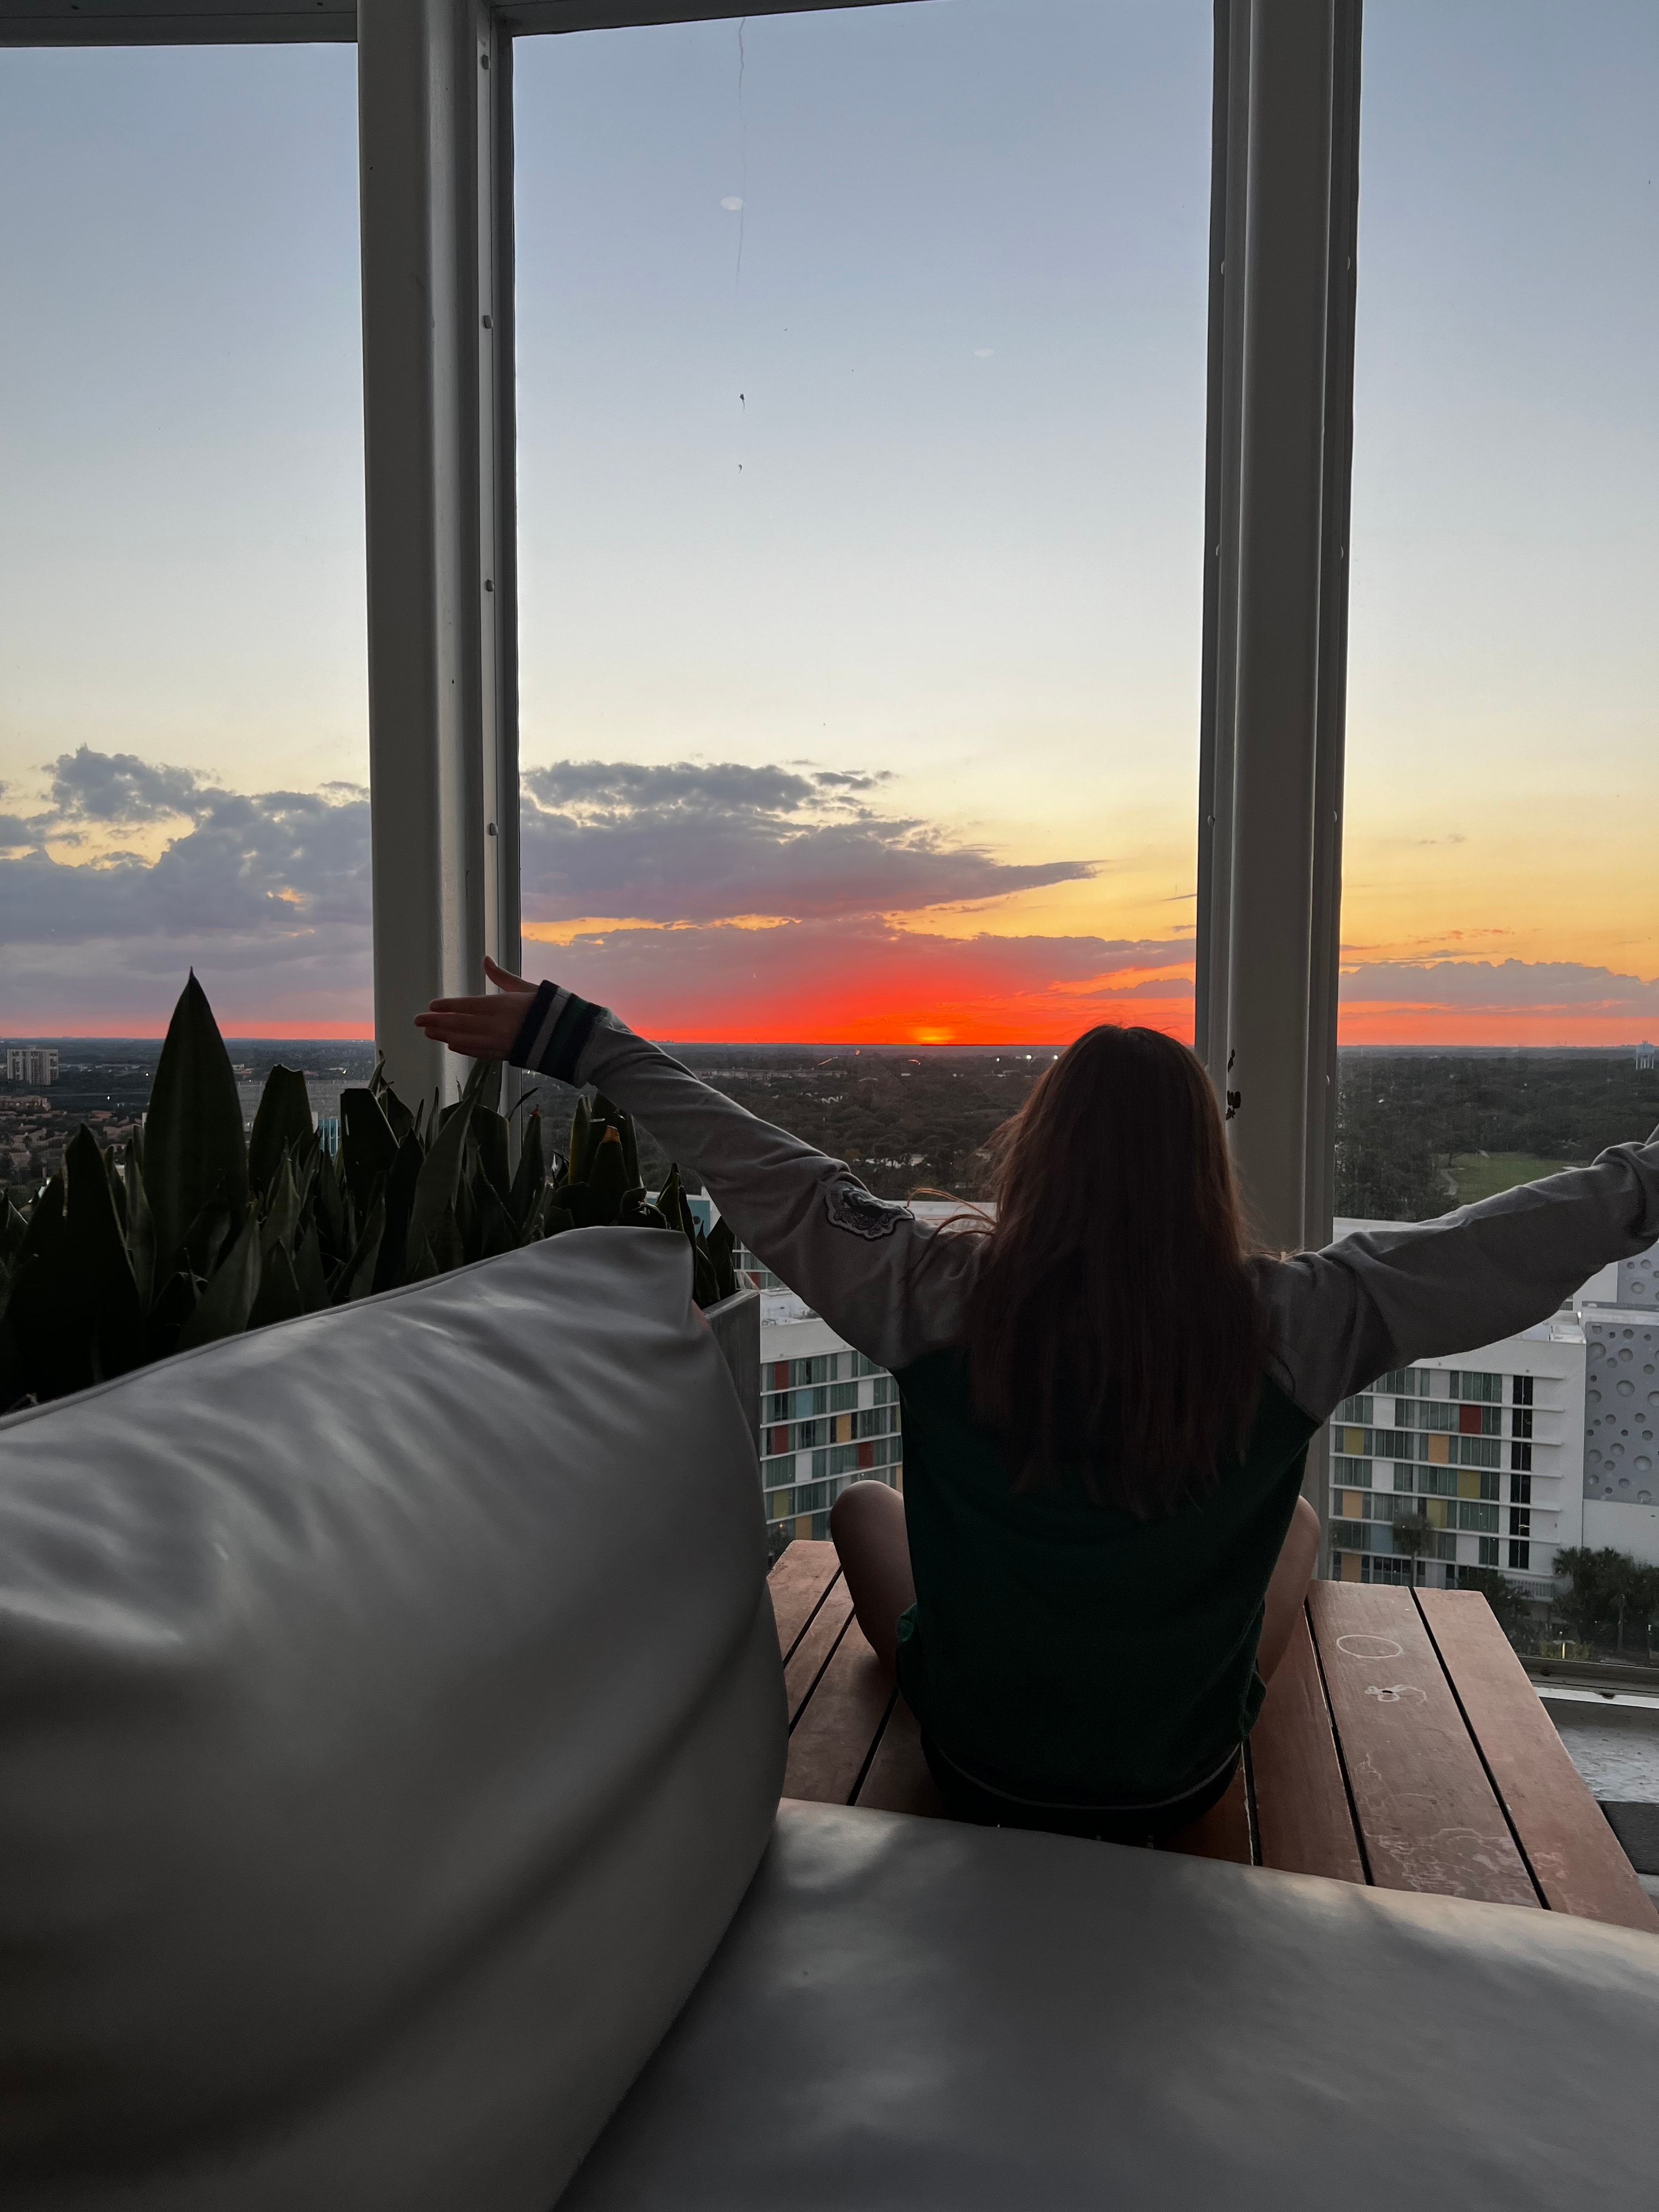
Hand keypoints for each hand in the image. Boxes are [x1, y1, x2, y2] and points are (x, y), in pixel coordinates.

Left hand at [414, 955, 537, 1059]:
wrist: (572, 1038)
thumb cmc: (549, 1008)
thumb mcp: (526, 988)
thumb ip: (501, 976)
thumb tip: (486, 959)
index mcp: (503, 1005)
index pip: (467, 1006)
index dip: (447, 1006)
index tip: (431, 1006)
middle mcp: (498, 1026)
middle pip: (461, 1024)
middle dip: (437, 1022)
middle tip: (417, 1021)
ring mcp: (501, 1043)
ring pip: (466, 1040)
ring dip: (445, 1036)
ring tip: (428, 1033)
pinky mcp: (506, 1055)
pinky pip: (479, 1053)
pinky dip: (464, 1049)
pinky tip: (452, 1045)